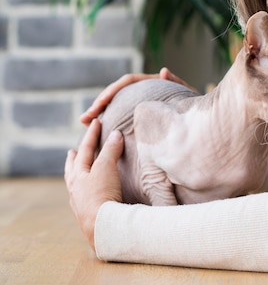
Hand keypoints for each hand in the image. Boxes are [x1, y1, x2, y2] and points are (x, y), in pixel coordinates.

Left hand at [64, 119, 123, 250]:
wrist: (102, 226)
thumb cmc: (102, 195)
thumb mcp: (106, 168)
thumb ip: (110, 151)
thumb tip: (115, 134)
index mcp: (78, 175)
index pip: (86, 150)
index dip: (92, 135)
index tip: (95, 122)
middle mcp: (75, 189)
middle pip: (72, 169)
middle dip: (74, 159)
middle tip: (72, 151)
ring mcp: (79, 203)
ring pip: (75, 185)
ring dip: (77, 176)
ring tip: (77, 173)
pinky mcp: (87, 215)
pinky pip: (82, 198)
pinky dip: (84, 192)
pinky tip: (86, 195)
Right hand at [80, 67, 194, 124]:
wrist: (203, 126)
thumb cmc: (198, 109)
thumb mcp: (189, 96)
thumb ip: (178, 83)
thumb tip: (163, 71)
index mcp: (153, 84)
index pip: (128, 82)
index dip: (113, 90)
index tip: (101, 102)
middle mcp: (144, 93)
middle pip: (117, 94)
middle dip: (99, 104)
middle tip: (85, 118)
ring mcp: (140, 105)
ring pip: (116, 107)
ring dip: (100, 114)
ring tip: (85, 125)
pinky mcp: (140, 119)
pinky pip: (121, 119)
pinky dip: (110, 124)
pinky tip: (98, 134)